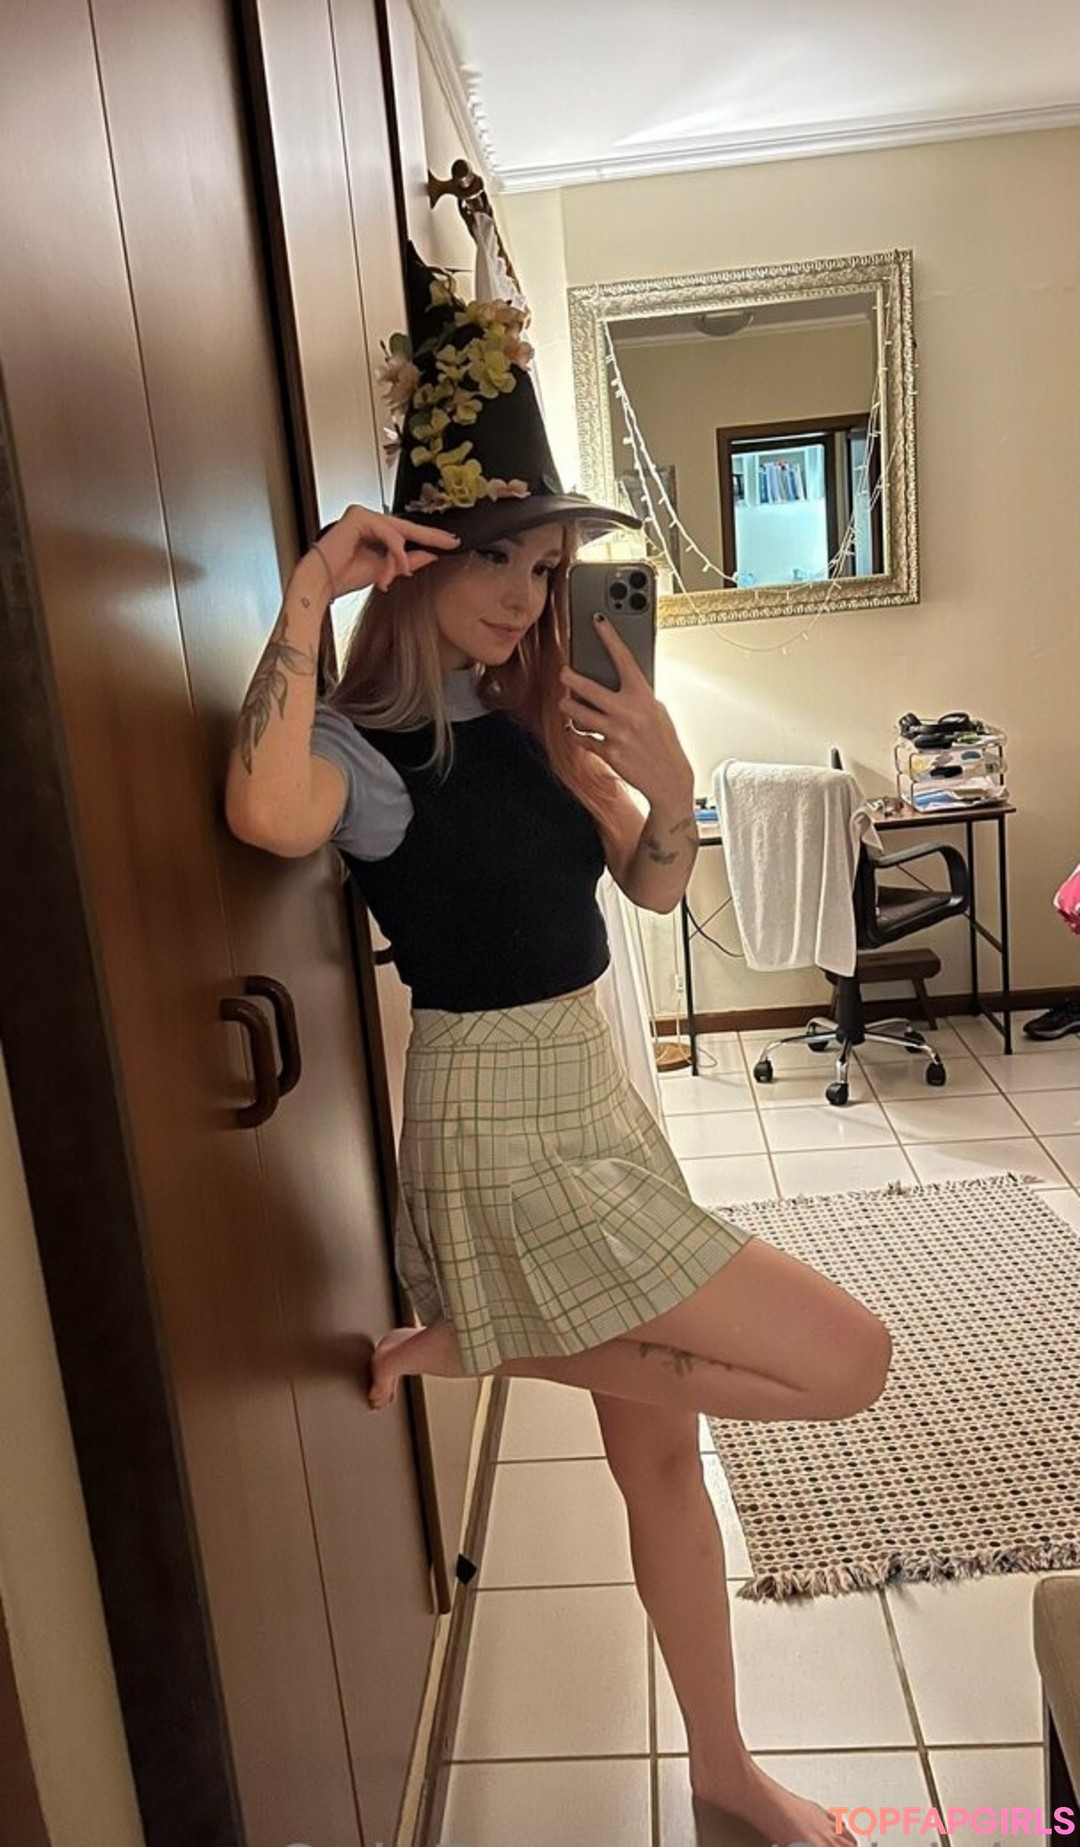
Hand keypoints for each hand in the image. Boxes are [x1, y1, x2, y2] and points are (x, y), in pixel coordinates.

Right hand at [303, 505, 460, 597]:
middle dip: (430, 538)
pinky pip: (388, 533)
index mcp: (373, 529)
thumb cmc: (344, 577)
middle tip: (452, 542)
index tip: (450, 542)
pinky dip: (395, 552)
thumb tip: (431, 554)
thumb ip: (408, 559)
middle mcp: (368, 518)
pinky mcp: (358, 516)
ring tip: (397, 575)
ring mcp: (362, 514)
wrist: (322, 584)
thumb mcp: (387, 569)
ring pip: (398, 533)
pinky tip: (395, 568)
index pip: (406, 531)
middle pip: (406, 527)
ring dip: (400, 558)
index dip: (429, 537)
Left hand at [559, 616, 692, 809]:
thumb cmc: (664, 743)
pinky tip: (574, 729)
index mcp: (644, 697)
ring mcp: (617, 732)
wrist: (669, 778)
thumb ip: (637, 697)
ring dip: (567, 707)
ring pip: (577, 712)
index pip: (624, 659)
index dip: (610, 637)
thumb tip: (617, 683)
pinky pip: (581, 738)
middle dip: (570, 678)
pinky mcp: (608, 751)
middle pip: (588, 687)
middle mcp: (629, 712)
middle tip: (563, 673)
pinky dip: (575, 733)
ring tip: (566, 703)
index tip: (597, 621)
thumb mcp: (657, 712)